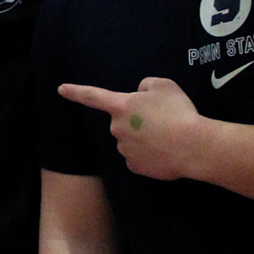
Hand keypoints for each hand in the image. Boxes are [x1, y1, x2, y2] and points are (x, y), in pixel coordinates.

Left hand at [59, 77, 208, 180]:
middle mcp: (117, 128)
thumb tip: (140, 95)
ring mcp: (124, 150)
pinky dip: (150, 154)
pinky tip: (165, 151)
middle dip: (137, 120)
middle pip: (123, 122)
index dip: (75, 92)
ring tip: (168, 136)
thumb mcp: (164, 85)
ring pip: (131, 140)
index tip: (61, 89)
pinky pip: (139, 157)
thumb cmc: (178, 112)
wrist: (193, 146)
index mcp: (121, 106)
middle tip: (163, 120)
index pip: (92, 96)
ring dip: (145, 138)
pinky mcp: (134, 167)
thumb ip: (146, 86)